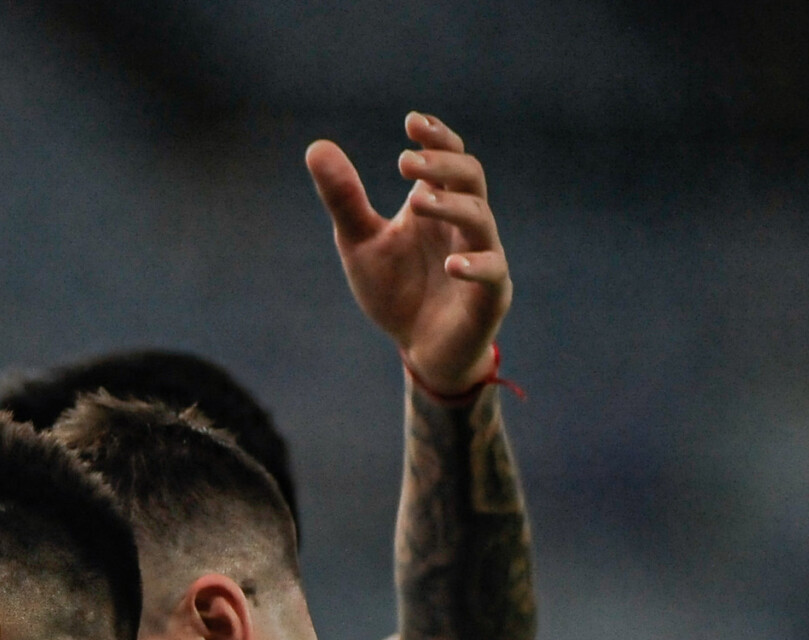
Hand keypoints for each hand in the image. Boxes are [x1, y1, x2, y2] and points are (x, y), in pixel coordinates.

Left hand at [306, 112, 510, 394]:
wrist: (419, 347)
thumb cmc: (396, 289)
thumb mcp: (360, 241)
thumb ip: (344, 198)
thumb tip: (316, 146)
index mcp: (437, 205)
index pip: (447, 159)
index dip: (436, 138)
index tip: (411, 122)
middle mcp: (463, 223)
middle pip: (469, 177)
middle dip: (441, 165)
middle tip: (405, 161)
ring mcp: (482, 255)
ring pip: (480, 218)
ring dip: (451, 206)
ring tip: (418, 200)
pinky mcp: (491, 294)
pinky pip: (493, 272)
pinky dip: (474, 265)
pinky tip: (451, 264)